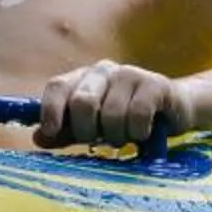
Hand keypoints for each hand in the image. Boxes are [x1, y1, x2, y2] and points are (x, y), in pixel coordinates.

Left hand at [37, 60, 185, 148]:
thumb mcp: (93, 128)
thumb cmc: (126, 120)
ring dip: (117, 136)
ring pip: (111, 114)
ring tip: (125, 136)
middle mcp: (103, 71)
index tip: (51, 132)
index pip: (57, 86)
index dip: (51, 110)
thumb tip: (38, 138)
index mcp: (83, 78)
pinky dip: (138, 131)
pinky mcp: (155, 84)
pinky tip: (143, 131)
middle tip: (98, 140)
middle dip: (87, 130)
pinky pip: (138, 115)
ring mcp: (130, 74)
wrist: (174, 111)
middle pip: (82, 102)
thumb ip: (65, 132)